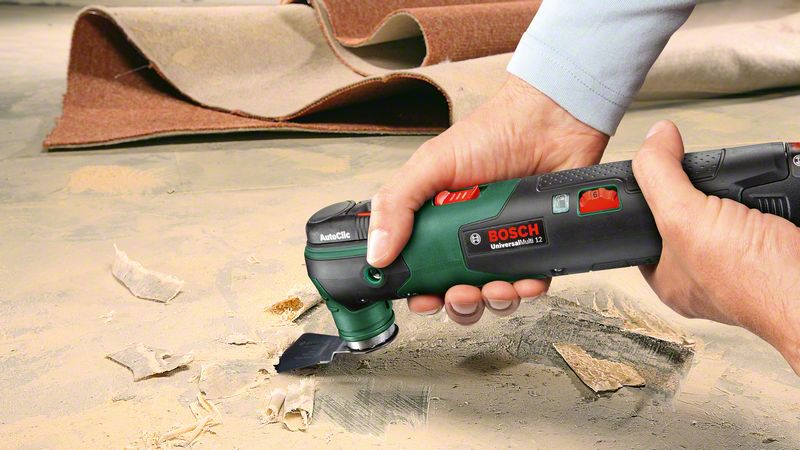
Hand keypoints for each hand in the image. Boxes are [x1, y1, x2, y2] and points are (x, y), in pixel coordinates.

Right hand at [367, 74, 608, 324]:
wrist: (551, 121)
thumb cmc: (492, 134)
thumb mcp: (431, 165)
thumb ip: (397, 204)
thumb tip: (376, 252)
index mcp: (436, 221)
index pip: (420, 268)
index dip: (418, 290)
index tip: (420, 299)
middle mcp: (468, 237)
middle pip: (455, 291)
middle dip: (456, 304)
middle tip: (458, 295)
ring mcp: (504, 243)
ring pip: (492, 295)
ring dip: (491, 302)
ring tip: (493, 289)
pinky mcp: (537, 247)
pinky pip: (530, 285)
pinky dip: (527, 290)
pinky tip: (525, 281)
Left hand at [633, 120, 799, 374]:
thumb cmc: (758, 282)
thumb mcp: (686, 219)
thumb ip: (660, 177)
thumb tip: (654, 138)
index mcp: (671, 275)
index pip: (640, 229)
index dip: (641, 199)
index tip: (648, 171)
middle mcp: (702, 269)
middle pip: (686, 210)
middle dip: (697, 187)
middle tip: (706, 181)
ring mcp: (739, 257)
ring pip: (727, 204)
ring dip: (738, 185)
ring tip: (742, 186)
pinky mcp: (772, 242)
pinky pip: (763, 204)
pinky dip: (769, 189)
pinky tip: (767, 189)